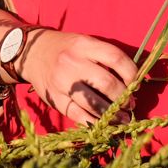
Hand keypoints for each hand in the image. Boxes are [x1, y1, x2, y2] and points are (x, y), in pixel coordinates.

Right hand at [20, 28, 139, 125]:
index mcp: (84, 45)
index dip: (131, 73)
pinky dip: (94, 123)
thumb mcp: (85, 43)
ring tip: (123, 118)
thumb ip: (105, 58)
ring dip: (113, 114)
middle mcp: (72, 62)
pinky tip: (104, 124)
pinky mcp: (54, 99)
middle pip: (106, 84)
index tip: (136, 84)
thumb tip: (133, 81)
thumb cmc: (66, 49)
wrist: (32, 53)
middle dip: (123, 98)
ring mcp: (61, 82)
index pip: (116, 58)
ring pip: (93, 103)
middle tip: (131, 104)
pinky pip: (78, 115)